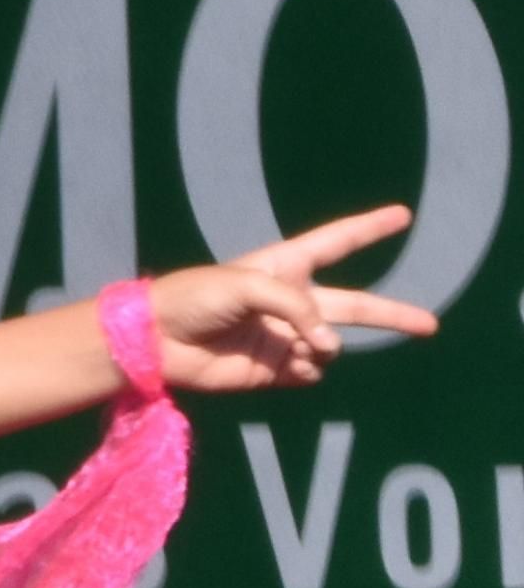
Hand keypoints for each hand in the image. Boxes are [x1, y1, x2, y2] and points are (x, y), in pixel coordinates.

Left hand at [151, 204, 430, 390]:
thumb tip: (328, 345)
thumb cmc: (194, 297)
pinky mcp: (277, 369)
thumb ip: (296, 307)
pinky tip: (285, 363)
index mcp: (283, 266)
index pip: (336, 242)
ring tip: (292, 344)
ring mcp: (287, 337)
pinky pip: (313, 371)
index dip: (368, 228)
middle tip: (430, 324)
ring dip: (321, 346)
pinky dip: (308, 368)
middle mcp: (291, 301)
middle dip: (392, 315)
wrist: (157, 340)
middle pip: (355, 306)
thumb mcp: (245, 285)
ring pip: (331, 345)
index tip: (402, 215)